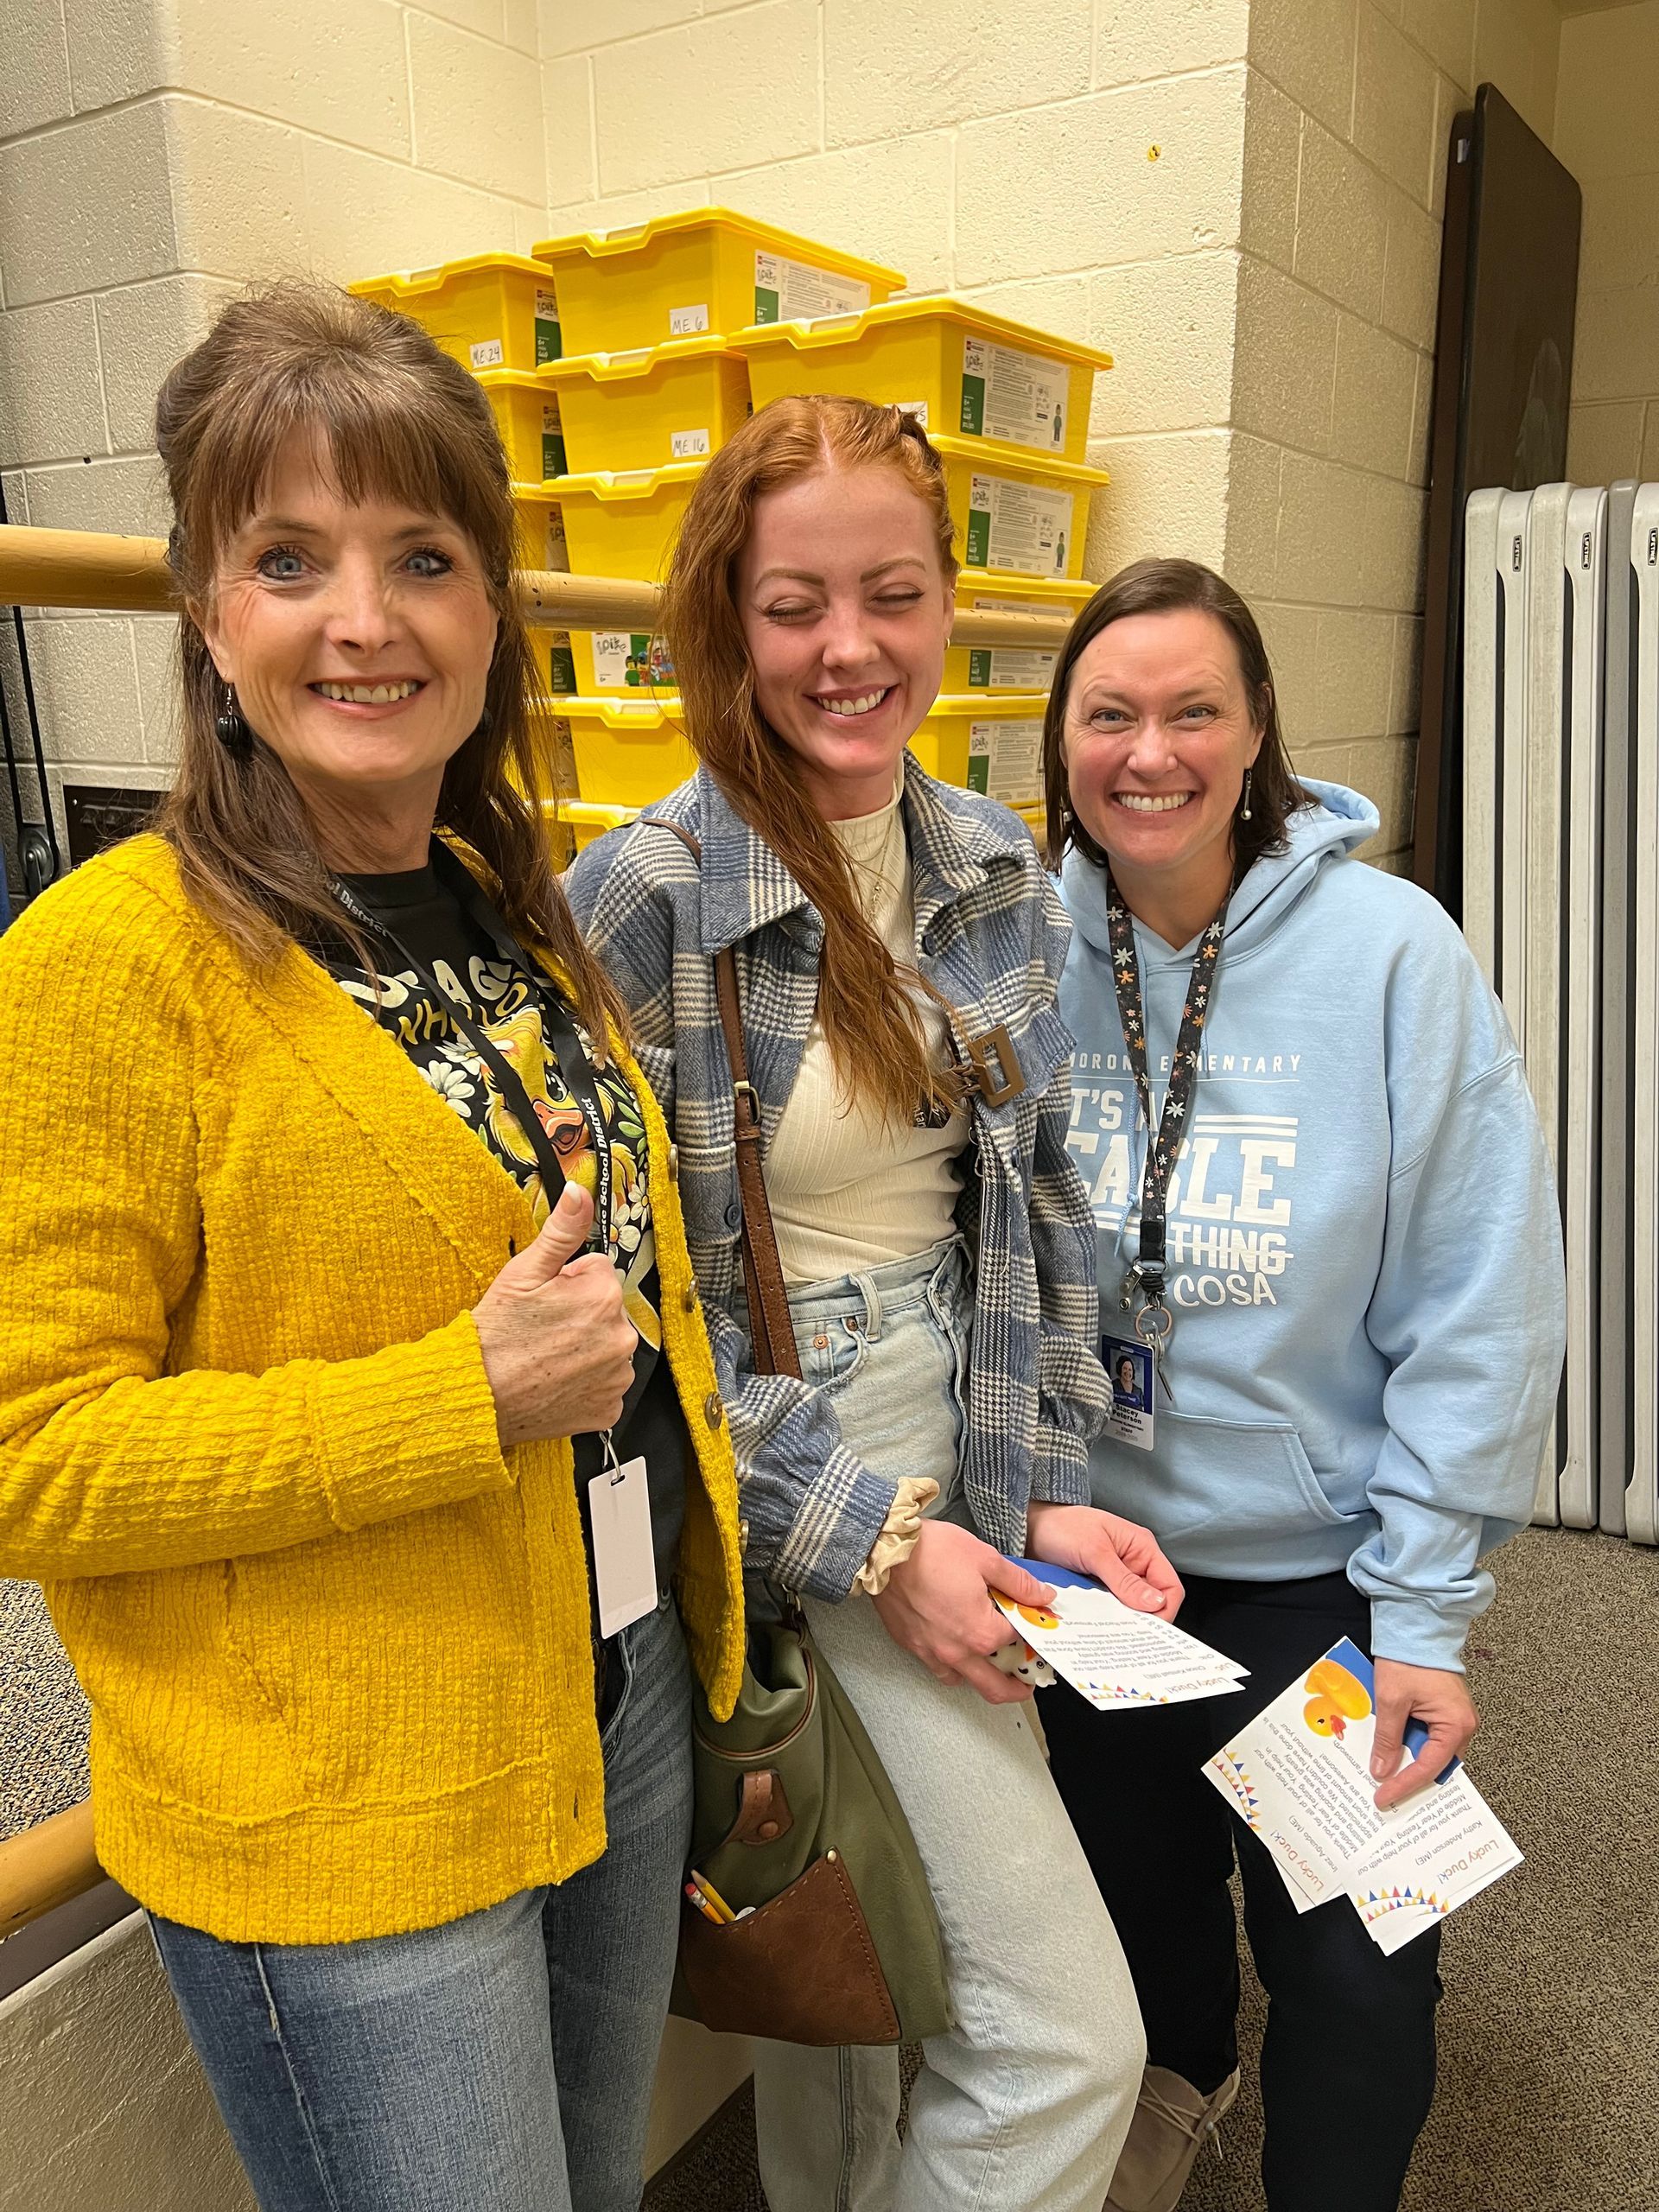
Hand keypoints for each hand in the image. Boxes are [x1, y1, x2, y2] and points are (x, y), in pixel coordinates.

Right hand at [472, 1185, 636, 1447]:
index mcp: (603, 1296)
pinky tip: (555, 1381)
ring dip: (584, 1349)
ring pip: (606, 1346)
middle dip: (580, 1314)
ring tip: (545, 1356)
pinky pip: (604, 1385)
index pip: (598, 1271)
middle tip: (542, 1329)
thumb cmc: (495, 1337)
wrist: (477, 1397)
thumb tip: (581, 1195)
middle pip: (606, 1310)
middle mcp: (621, 1337)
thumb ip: (561, 1231)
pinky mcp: (609, 1408)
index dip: (568, 1282)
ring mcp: (617, 1377)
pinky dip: (584, 1383)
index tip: (545, 1300)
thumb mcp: (523, 1273)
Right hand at [872, 1521, 1054, 1705]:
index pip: (1018, 1641)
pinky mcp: (910, 1645)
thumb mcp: (986, 1559)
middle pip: (995, 1687)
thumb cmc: (933, 1551)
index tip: (1035, 1626)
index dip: (1030, 1632)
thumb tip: (1043, 1596)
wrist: (883, 1551)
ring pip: (963, 1680)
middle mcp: (957, 1652)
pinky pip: (937, 1667)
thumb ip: (1018, 1583)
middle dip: (1016, 1688)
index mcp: (982, 1633)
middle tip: (1026, 1684)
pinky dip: (952, 1664)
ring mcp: (931, 1652)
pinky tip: (955, 1646)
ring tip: (989, 1663)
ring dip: (980, 1678)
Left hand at [1024, 1502, 1183, 1618]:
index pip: (1170, 1586)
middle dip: (1143, 1619)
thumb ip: (1124, 1579)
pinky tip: (1097, 1624)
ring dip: (1122, 1620)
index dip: (1164, 1610)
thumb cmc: (1061, 1526)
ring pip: (1131, 1608)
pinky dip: (1107, 1617)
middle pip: (1153, 1601)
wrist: (1029, 1526)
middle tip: (1127, 1634)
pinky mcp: (1100, 1587)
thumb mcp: (1095, 1552)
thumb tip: (1154, 1603)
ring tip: (1109, 1630)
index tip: (1149, 1629)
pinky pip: (1112, 1608)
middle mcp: (1134, 1563)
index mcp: (1142, 1548)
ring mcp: (1116, 1577)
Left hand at [1370, 1658, 1478, 1809]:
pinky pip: (1428, 1736)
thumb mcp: (1391, 1701)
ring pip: (1431, 1751)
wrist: (1418, 1626)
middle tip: (1385, 1795)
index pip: (1429, 1767)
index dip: (1405, 1784)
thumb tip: (1382, 1770)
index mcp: (1456, 1725)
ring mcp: (1454, 1717)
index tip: (1384, 1797)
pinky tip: (1392, 1750)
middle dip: (1410, 1778)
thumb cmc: (1409, 1658)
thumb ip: (1387, 1738)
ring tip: (1384, 1775)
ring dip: (1408, 1760)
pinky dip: (1410, 1744)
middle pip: (1435, 1764)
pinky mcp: (1444, 1710)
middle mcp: (1462, 1725)